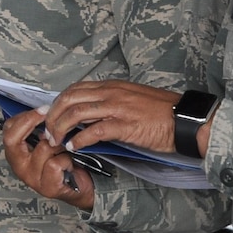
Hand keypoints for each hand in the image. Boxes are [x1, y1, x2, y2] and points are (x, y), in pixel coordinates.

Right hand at [1, 109, 92, 209]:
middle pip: (12, 139)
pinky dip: (66, 160)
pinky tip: (69, 163)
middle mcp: (19, 166)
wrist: (79, 187)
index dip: (25, 117)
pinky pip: (55, 163)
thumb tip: (44, 110)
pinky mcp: (46, 187)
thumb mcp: (48, 142)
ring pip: (42, 148)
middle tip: (49, 115)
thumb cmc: (64, 163)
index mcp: (16, 154)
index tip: (43, 109)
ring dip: (59, 145)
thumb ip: (41, 129)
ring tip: (64, 149)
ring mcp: (31, 178)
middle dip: (32, 123)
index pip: (8, 129)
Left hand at [43, 80, 183, 155]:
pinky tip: (74, 147)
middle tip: (47, 132)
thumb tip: (90, 114)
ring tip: (55, 141)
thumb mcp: (131, 100)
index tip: (48, 116)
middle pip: (69, 99)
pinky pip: (94, 131)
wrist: (185, 120)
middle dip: (53, 116)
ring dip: (61, 128)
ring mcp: (118, 107)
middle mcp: (112, 93)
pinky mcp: (125, 125)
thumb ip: (110, 102)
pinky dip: (79, 139)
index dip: (57, 103)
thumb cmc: (161, 113)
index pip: (74, 89)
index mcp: (112, 86)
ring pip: (77, 113)